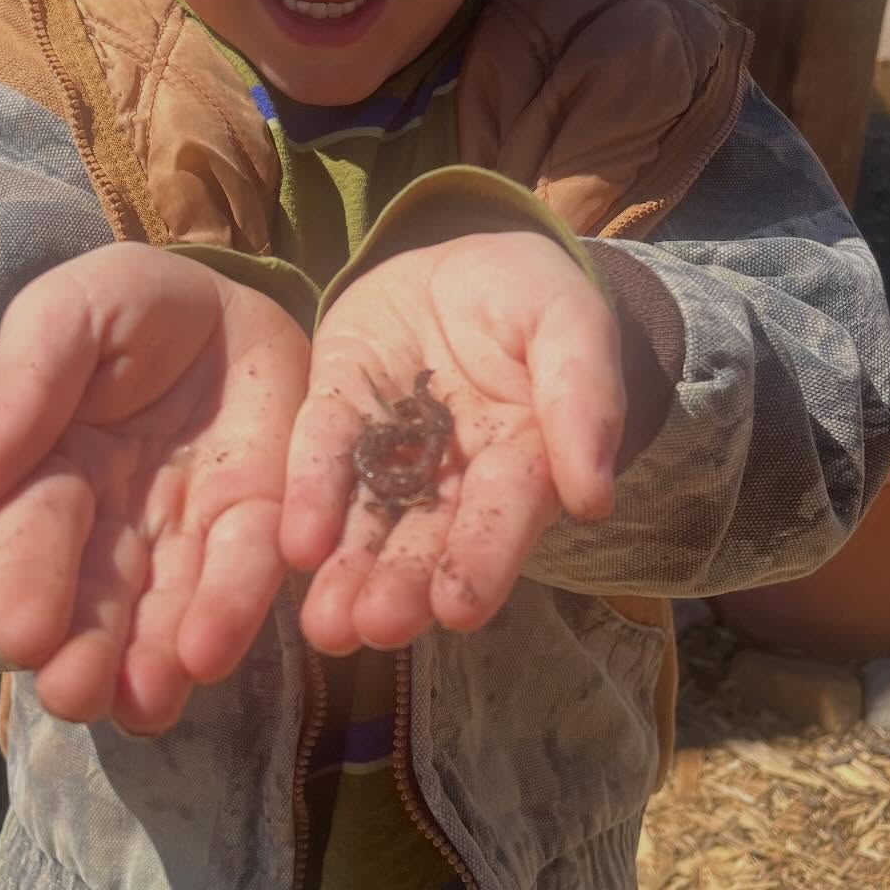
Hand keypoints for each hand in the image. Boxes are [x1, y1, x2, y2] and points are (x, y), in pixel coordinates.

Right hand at [0, 245, 309, 732]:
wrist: (225, 299)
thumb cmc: (126, 309)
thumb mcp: (68, 314)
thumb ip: (26, 382)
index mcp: (52, 469)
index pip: (37, 534)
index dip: (28, 583)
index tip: (24, 638)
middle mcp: (116, 519)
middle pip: (99, 594)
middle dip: (88, 650)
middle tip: (81, 697)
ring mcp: (189, 528)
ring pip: (170, 604)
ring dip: (156, 657)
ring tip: (148, 703)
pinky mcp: (259, 519)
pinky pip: (249, 567)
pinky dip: (233, 610)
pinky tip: (212, 654)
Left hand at [280, 233, 623, 653]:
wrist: (466, 260)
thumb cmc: (533, 299)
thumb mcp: (570, 325)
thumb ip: (583, 397)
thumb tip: (594, 497)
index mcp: (523, 460)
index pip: (504, 514)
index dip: (484, 560)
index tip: (460, 612)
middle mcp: (453, 475)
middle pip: (429, 536)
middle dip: (403, 584)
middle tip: (374, 628)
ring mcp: (391, 449)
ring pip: (368, 517)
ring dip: (348, 570)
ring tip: (327, 626)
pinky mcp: (336, 414)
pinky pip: (320, 455)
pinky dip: (306, 497)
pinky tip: (294, 543)